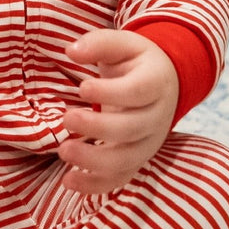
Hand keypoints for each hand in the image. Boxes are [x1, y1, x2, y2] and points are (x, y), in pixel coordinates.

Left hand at [59, 28, 177, 195]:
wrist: (165, 83)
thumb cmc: (136, 62)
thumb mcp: (124, 43)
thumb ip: (99, 43)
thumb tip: (72, 51)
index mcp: (155, 83)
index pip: (137, 92)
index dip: (111, 93)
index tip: (82, 88)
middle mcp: (157, 117)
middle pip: (131, 129)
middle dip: (98, 128)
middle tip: (68, 119)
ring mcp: (148, 143)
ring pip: (126, 160)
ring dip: (94, 161)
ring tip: (64, 151)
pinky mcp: (136, 160)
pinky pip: (120, 178)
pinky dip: (95, 185)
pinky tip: (69, 181)